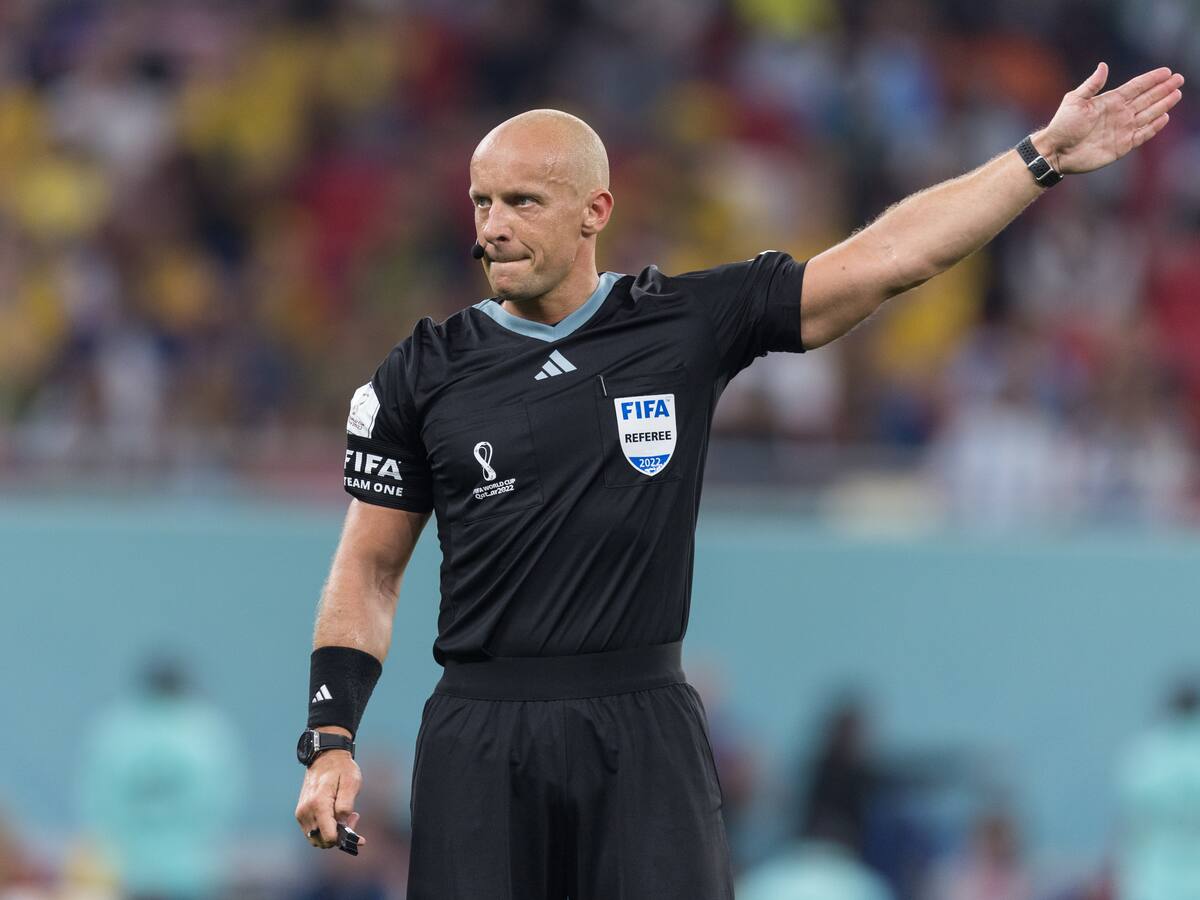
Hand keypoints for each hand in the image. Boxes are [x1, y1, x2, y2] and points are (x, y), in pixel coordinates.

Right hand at [295, 739, 367, 850]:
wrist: (326, 757)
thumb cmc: (341, 769)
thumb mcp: (351, 782)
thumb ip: (346, 805)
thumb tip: (342, 824)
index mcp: (318, 804)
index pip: (329, 837)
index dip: (344, 838)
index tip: (356, 831)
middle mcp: (306, 811)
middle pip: (323, 841)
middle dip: (340, 836)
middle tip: (353, 817)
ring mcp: (302, 814)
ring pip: (317, 839)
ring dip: (332, 833)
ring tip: (345, 815)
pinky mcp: (301, 814)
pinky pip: (313, 832)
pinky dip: (325, 829)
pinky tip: (336, 815)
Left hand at [1033, 63, 1183, 174]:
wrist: (1055, 151)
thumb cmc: (1062, 125)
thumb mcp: (1075, 101)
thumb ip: (1091, 85)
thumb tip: (1103, 66)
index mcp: (1109, 101)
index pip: (1136, 87)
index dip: (1151, 79)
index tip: (1167, 71)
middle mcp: (1119, 113)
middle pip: (1147, 98)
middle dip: (1163, 89)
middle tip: (1179, 79)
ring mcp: (1121, 129)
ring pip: (1148, 114)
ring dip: (1163, 104)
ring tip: (1176, 94)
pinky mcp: (1122, 145)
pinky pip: (1142, 134)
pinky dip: (1154, 127)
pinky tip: (1164, 117)